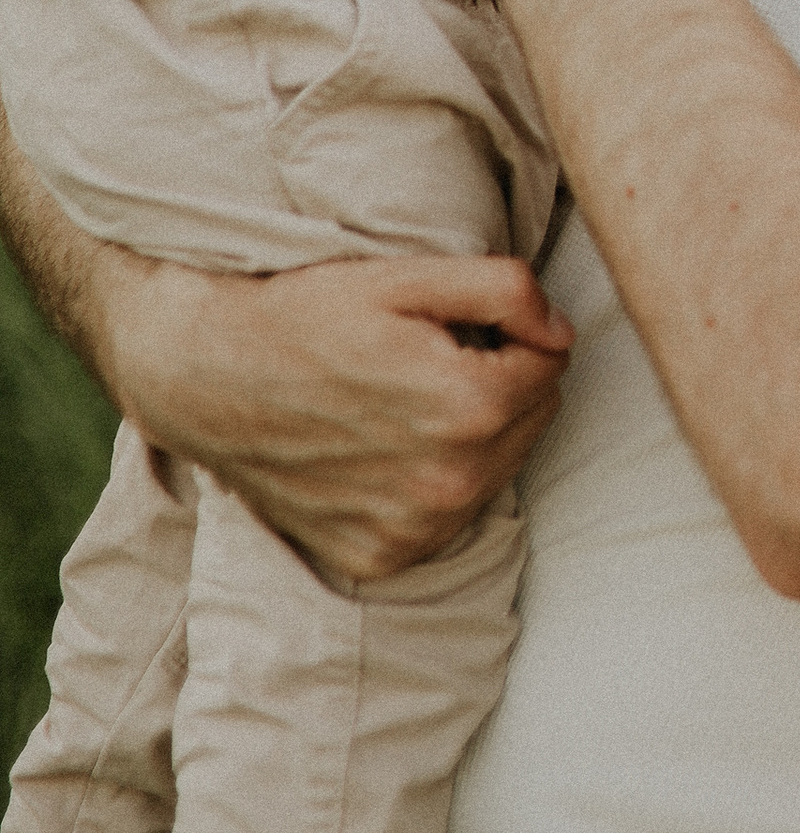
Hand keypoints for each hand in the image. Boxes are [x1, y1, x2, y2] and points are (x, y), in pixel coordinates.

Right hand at [105, 246, 572, 581]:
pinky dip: (428, 484)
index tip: (459, 326)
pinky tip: (381, 450)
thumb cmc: (305, 315)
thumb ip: (506, 290)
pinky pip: (446, 518)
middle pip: (533, 420)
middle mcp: (450, 483)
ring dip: (471, 437)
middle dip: (500, 384)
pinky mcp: (380, 557)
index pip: (551, 363)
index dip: (512, 333)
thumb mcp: (407, 275)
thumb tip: (563, 332)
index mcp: (469, 406)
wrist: (203, 376)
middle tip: (428, 359)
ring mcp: (414, 530)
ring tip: (401, 402)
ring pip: (497, 470)